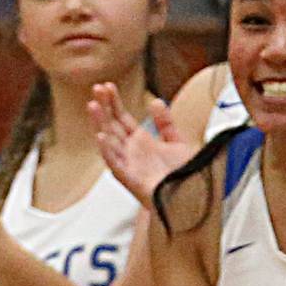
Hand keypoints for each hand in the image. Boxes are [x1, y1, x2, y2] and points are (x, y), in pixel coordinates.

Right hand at [89, 82, 193, 205]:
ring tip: (93, 106)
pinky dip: (108, 151)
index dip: (114, 102)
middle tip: (96, 88)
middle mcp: (131, 152)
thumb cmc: (184, 176)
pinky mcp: (131, 179)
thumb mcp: (178, 143)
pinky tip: (101, 137)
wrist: (192, 200)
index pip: (121, 118)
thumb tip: (156, 101)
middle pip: (112, 125)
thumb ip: (166, 123)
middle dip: (104, 107)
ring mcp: (129, 165)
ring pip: (109, 142)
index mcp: (141, 142)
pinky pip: (116, 165)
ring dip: (100, 124)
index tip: (107, 86)